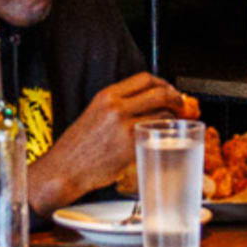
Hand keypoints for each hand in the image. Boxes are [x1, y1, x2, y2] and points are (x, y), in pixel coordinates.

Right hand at [25, 68, 197, 213]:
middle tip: (180, 106)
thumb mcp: (94, 114)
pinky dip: (166, 135)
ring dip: (174, 118)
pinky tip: (165, 139)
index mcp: (106, 96)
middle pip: (159, 93)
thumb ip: (117, 106)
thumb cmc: (78, 146)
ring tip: (174, 125)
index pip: (144, 78)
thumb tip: (143, 105)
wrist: (66, 168)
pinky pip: (157, 134)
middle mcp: (116, 107)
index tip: (168, 90)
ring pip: (162, 114)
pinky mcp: (131, 146)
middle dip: (176, 98)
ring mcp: (125, 126)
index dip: (162, 83)